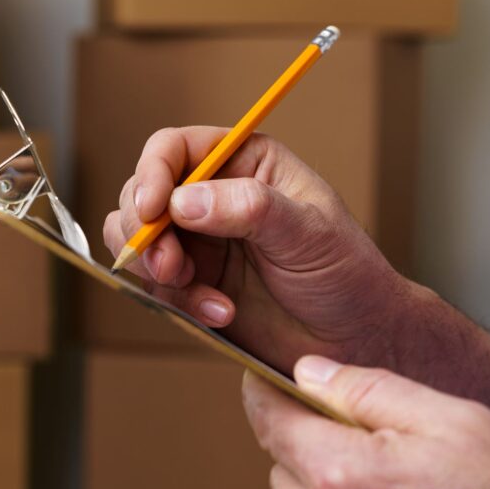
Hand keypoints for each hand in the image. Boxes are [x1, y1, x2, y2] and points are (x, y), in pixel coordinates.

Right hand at [103, 127, 410, 371]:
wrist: (353, 339)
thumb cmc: (345, 273)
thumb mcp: (308, 232)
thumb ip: (249, 208)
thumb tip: (184, 201)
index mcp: (243, 162)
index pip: (174, 149)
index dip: (152, 173)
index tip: (153, 209)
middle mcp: (212, 196)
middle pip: (142, 193)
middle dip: (145, 230)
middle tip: (168, 264)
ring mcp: (198, 241)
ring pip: (136, 240)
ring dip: (154, 266)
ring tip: (191, 286)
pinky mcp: (191, 283)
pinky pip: (155, 285)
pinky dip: (176, 301)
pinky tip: (219, 312)